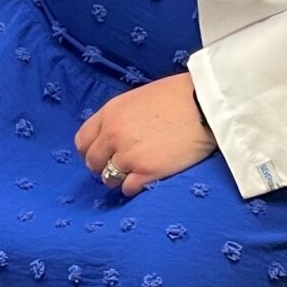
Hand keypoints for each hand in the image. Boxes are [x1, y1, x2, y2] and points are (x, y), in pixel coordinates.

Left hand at [77, 74, 215, 197]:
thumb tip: (112, 136)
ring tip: (135, 172)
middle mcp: (113, 134)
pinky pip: (128, 189)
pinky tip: (146, 179)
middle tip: (120, 165)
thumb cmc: (177, 97)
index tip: (102, 154)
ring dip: (119, 178)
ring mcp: (128, 155)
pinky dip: (135, 187)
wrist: (204, 104)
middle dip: (104, 166)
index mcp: (110, 113)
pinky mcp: (146, 171)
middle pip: (93, 162)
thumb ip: (120, 117)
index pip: (82, 140)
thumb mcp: (138, 99)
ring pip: (108, 179)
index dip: (91, 150)